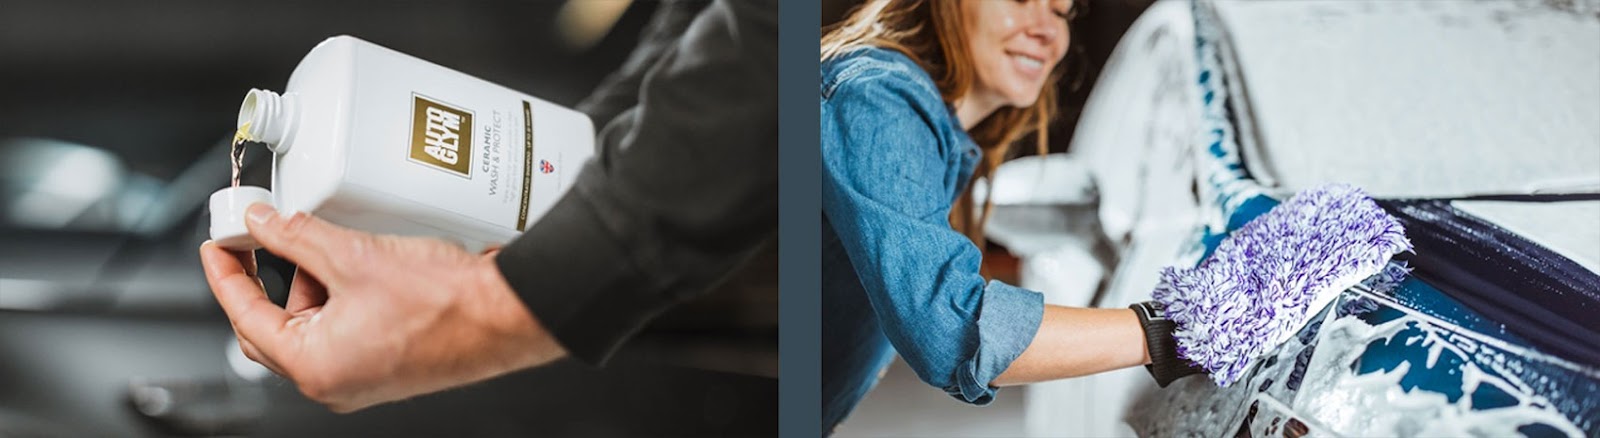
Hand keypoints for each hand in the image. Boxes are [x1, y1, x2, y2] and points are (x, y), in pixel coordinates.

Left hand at [199, 203, 565, 412]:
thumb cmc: (447, 304)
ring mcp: (361, 375)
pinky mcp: (386, 363)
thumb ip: (297, 237)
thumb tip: (264, 223)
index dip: (225, 273)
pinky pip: (344, 327)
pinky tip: (361, 263)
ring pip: (313, 322)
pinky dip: (342, 294)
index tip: (217, 244)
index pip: (245, 315)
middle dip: (270, 277)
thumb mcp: (356, 257)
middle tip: (262, 236)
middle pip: (274, 324)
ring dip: (313, 281)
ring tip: (332, 243)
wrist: (505, 315)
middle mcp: (334, 381)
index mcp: (314, 365)